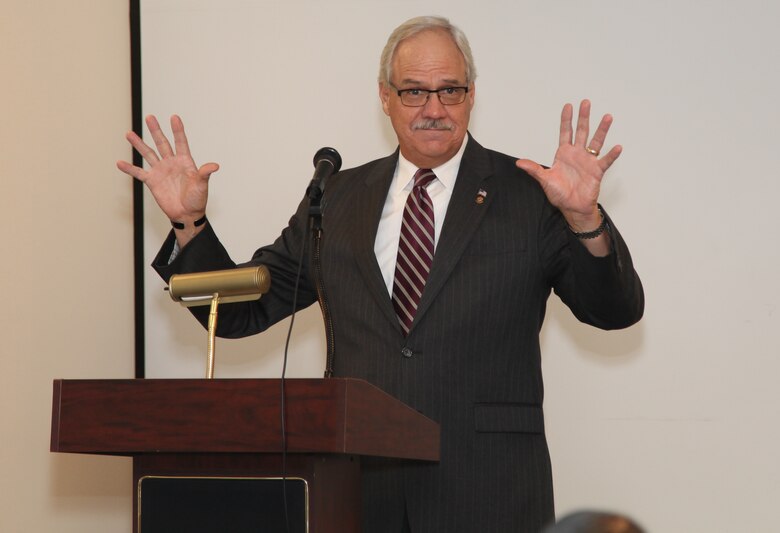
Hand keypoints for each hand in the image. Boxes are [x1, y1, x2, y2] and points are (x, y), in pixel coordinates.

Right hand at [116, 115, 218, 237]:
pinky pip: (139, 173)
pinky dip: (129, 168)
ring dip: (139, 144)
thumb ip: (205, 174)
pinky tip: (119, 163)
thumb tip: (215, 166)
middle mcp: (171, 163)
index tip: (174, 117)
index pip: (181, 142)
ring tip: (129, 133)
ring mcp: (161, 171)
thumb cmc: (197, 200)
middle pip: (162, 143)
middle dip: (156, 131)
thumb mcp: (202, 185)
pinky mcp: (152, 181)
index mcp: (185, 162)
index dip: (178, 130)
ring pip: (148, 154)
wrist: (187, 214)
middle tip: (150, 117)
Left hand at [516, 99, 620, 231]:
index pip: (566, 132)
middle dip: (583, 117)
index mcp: (564, 154)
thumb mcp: (545, 180)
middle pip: (582, 131)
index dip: (566, 120)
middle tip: (586, 102)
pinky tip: (617, 147)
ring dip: (602, 130)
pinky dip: (612, 155)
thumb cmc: (560, 194)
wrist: (572, 207)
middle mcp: (577, 154)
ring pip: (596, 142)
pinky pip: (605, 161)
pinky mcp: (597, 171)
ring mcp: (588, 161)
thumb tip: (519, 163)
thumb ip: (534, 169)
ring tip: (607, 117)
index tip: (568, 106)